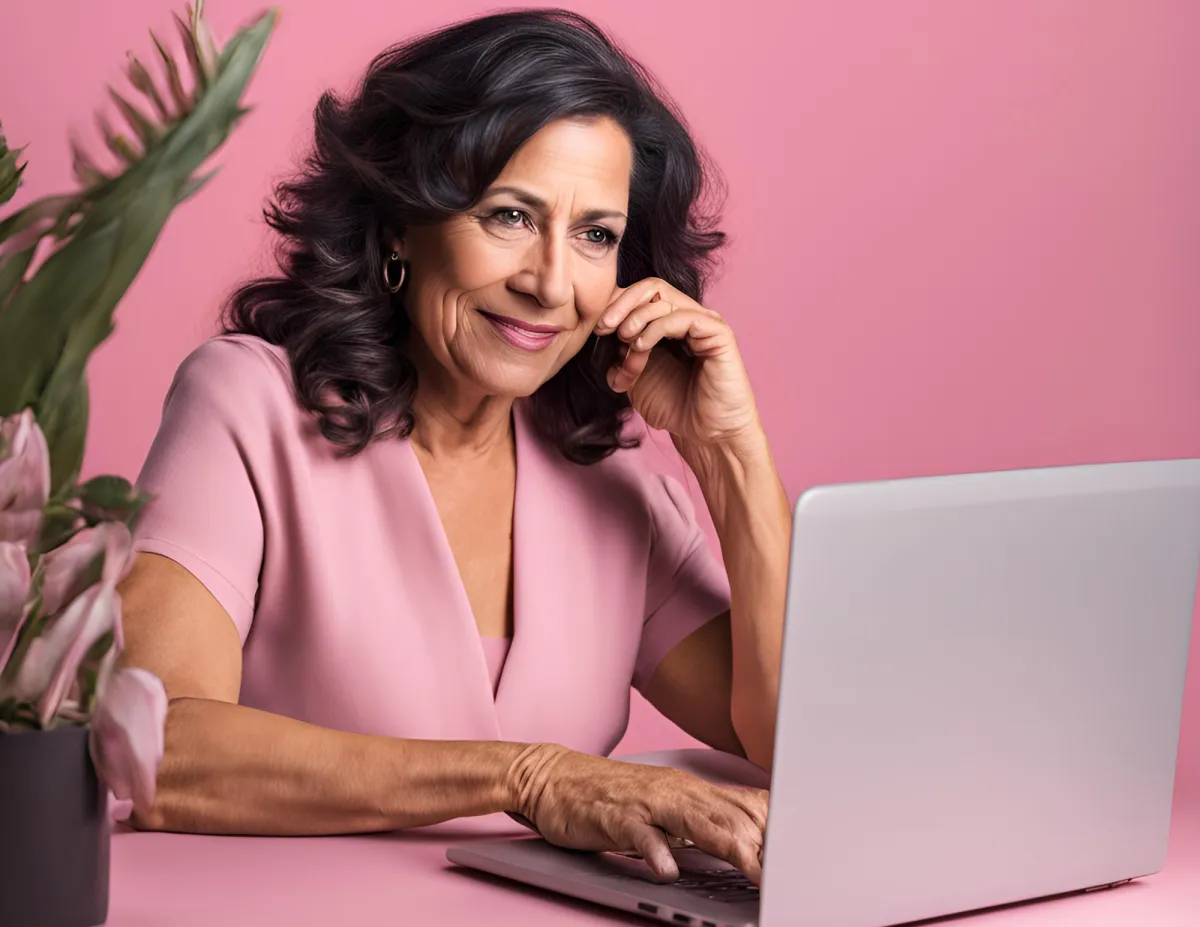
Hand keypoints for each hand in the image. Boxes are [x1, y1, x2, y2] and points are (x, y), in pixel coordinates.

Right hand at [506, 744, 767, 882]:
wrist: (552, 778)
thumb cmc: (612, 798)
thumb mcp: (665, 808)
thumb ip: (704, 820)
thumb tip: (753, 839)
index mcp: (691, 791)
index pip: (747, 805)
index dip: (779, 828)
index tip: (807, 852)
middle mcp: (676, 792)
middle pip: (730, 815)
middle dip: (764, 843)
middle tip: (791, 873)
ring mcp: (646, 803)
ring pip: (694, 820)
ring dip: (726, 844)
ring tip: (752, 869)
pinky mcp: (614, 817)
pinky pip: (638, 834)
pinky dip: (654, 851)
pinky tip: (667, 868)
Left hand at [593, 278, 759, 451]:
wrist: (704, 435)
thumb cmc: (675, 408)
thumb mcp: (633, 377)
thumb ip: (619, 353)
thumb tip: (603, 331)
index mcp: (669, 324)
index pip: (642, 295)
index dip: (616, 305)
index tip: (598, 329)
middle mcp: (688, 318)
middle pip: (652, 288)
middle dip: (623, 304)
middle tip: (604, 327)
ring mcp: (704, 323)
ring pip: (664, 300)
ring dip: (636, 322)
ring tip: (626, 345)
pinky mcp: (718, 333)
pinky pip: (682, 317)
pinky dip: (656, 328)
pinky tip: (640, 345)